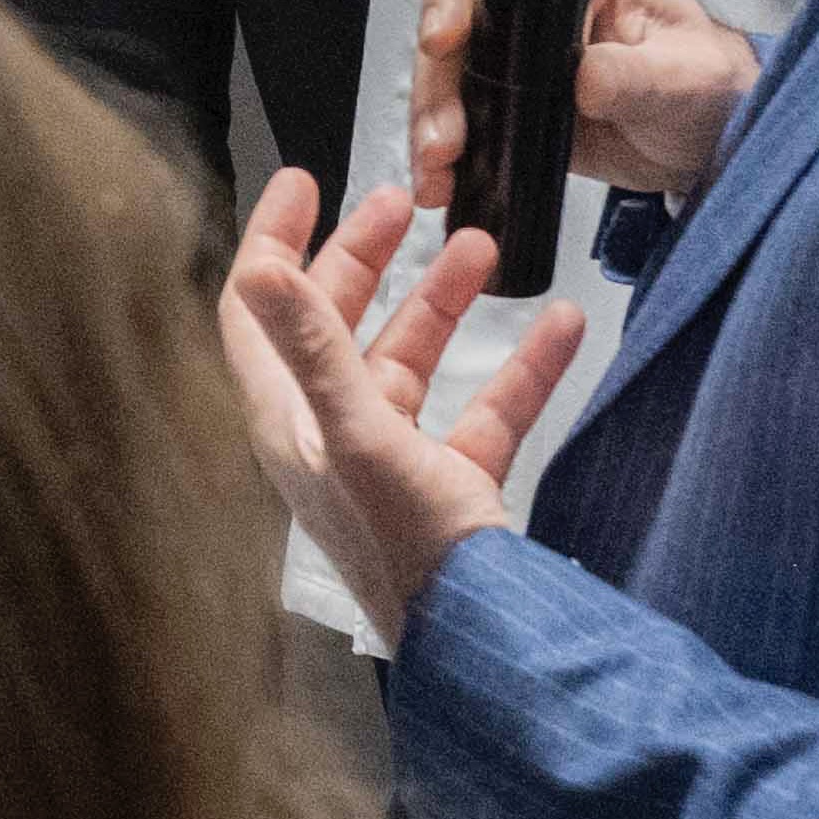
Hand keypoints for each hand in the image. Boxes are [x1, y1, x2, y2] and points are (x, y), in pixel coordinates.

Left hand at [216, 171, 583, 653]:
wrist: (481, 639)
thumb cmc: (404, 545)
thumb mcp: (357, 432)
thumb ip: (313, 347)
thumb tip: (261, 269)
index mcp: (287, 419)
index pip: (256, 313)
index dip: (272, 243)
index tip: (305, 179)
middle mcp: (330, 434)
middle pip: (336, 324)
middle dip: (367, 258)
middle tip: (406, 201)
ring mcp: (394, 459)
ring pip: (414, 359)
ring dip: (444, 301)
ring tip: (486, 244)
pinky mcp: (454, 484)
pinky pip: (486, 408)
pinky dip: (521, 365)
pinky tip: (562, 322)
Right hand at [411, 0, 763, 210]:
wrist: (708, 144)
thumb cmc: (708, 89)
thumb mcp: (687, 80)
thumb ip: (639, 74)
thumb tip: (585, 79)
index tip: (443, 41)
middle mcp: (539, 0)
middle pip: (459, 22)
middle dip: (439, 80)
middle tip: (442, 138)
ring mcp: (517, 52)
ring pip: (449, 73)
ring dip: (432, 120)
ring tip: (437, 170)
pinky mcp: (508, 100)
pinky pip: (462, 117)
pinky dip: (445, 152)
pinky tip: (440, 182)